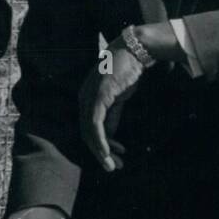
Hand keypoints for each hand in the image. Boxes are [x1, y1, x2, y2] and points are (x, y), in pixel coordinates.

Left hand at [77, 44, 143, 171]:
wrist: (135, 51)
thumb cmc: (127, 71)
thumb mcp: (118, 98)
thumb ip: (112, 116)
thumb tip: (109, 135)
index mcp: (86, 98)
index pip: (88, 127)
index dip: (100, 145)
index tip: (115, 157)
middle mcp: (83, 98)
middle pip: (86, 133)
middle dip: (100, 153)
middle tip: (113, 168)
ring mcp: (89, 97)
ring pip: (89, 132)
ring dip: (100, 152)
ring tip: (112, 166)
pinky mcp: (98, 97)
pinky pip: (95, 124)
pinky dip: (101, 140)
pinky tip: (107, 152)